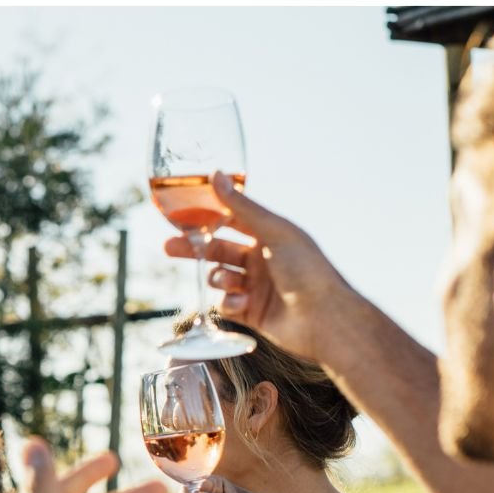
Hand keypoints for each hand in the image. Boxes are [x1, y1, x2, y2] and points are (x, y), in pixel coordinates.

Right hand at [162, 172, 372, 363]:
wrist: (324, 318)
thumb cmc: (307, 269)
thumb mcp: (273, 232)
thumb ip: (241, 207)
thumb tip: (215, 174)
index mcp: (269, 236)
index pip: (231, 221)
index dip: (207, 218)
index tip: (182, 215)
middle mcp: (261, 259)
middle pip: (217, 250)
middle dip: (195, 249)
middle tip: (169, 246)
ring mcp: (255, 286)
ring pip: (219, 278)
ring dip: (219, 279)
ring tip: (232, 284)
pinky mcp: (251, 313)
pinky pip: (226, 304)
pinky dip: (229, 303)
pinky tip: (243, 304)